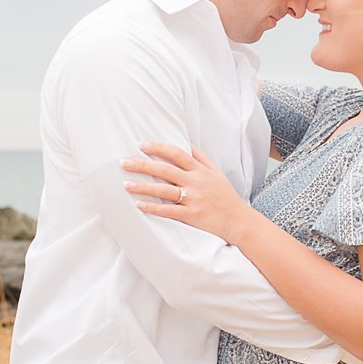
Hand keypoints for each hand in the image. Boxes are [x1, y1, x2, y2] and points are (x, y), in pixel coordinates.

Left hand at [123, 142, 251, 241]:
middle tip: (124, 162)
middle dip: (143, 165)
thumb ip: (201, 157)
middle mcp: (196, 182)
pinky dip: (154, 208)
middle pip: (165, 170)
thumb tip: (188, 142)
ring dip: (143, 186)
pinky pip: (169, 211)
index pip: (177, 153)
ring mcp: (194, 199)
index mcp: (200, 170)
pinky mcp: (192, 216)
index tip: (141, 145)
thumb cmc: (226, 196)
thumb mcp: (217, 172)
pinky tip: (139, 204)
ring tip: (125, 184)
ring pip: (164, 190)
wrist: (239, 220)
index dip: (158, 147)